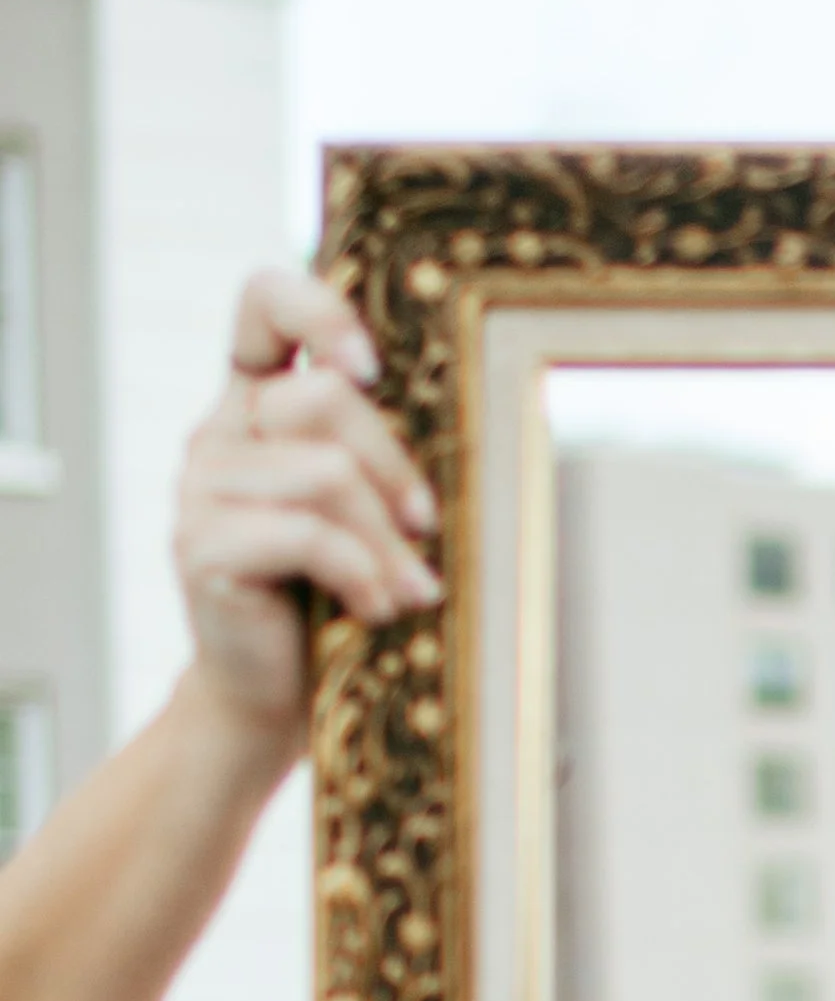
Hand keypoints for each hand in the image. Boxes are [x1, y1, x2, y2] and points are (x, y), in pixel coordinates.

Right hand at [175, 267, 441, 760]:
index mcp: (255, 401)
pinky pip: (304, 533)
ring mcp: (201, 488)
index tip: (371, 367)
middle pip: (319, 398)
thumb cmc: (337, 599)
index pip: (264, 304)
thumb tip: (467, 418)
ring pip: (321, 472)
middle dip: (393, 466)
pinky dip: (359, 572)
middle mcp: (219, 433)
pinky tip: (379, 609)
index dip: (319, 310)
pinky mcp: (201, 546)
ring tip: (411, 591)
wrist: (272, 695)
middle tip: (428, 527)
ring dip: (386, 539)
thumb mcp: (367, 512)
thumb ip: (378, 455)